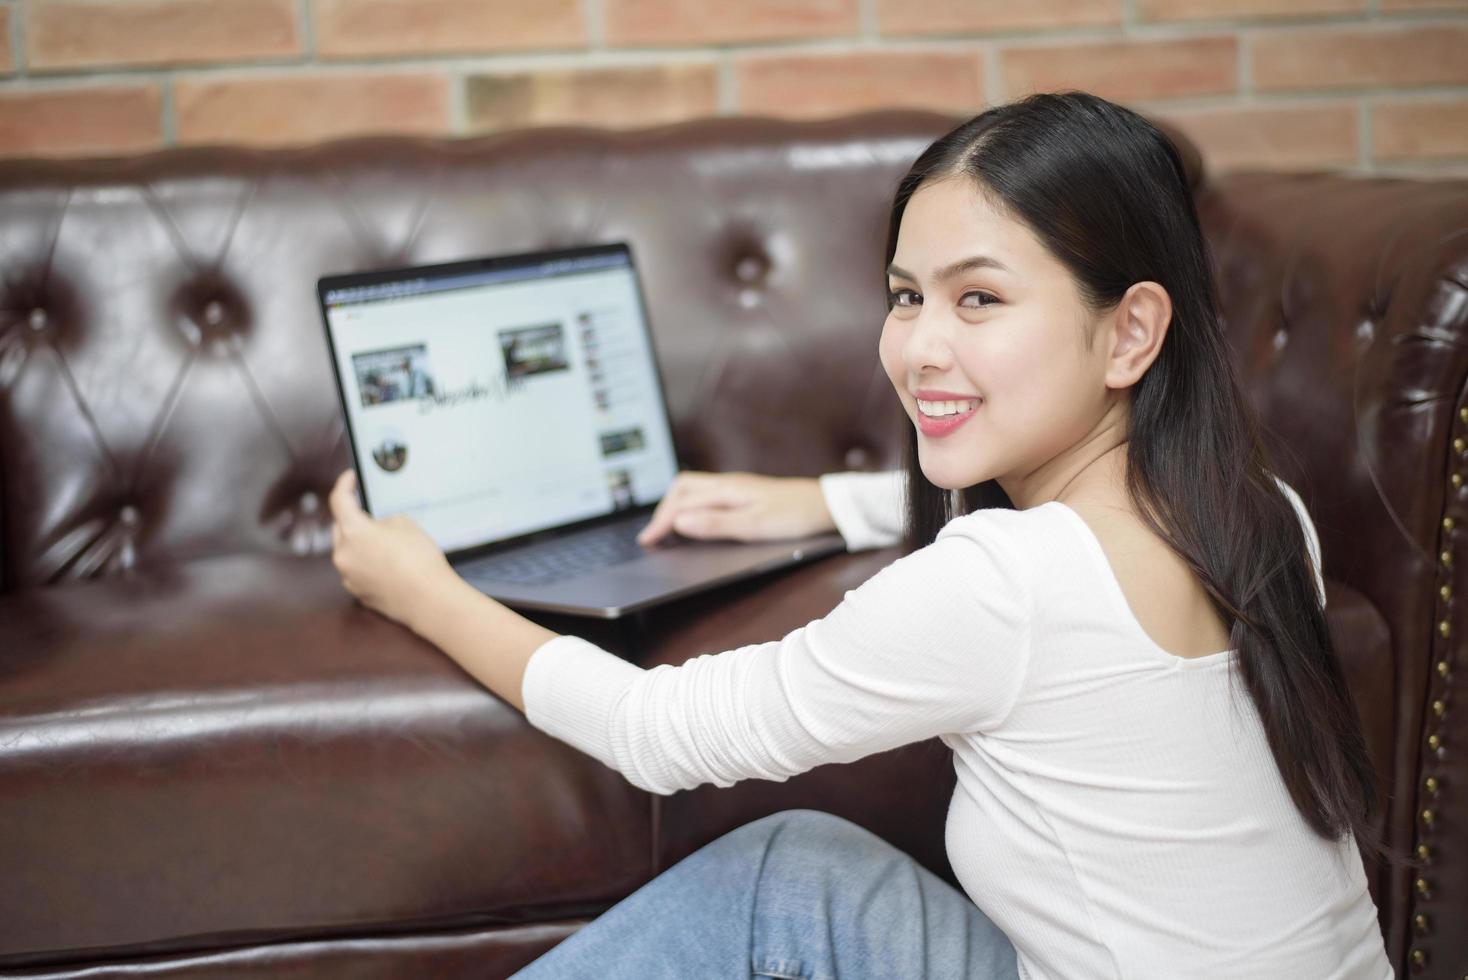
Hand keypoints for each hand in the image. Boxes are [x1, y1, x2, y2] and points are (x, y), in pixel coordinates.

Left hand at [328, 469, 455, 628]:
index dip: (343, 485)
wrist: (430, 599)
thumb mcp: (405, 523)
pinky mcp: (358, 594)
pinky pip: (357, 572)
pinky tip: (388, 567)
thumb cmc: (419, 559)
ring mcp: (349, 578)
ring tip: (387, 546)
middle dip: (353, 520)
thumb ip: (383, 521)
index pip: (338, 501)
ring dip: (360, 546)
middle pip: (340, 529)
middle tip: (372, 516)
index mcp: (353, 532)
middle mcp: (343, 555)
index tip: (349, 478)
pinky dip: (367, 566)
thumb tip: (377, 531)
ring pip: (349, 553)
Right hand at [636, 471, 835, 546]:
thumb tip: (679, 522)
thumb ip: (715, 524)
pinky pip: (706, 494)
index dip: (660, 522)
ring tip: (667, 528)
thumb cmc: (794, 516)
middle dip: (662, 510)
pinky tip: (695, 520)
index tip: (647, 541)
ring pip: (693, 489)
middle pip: (682, 489)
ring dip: (675, 506)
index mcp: (726, 490)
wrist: (825, 505)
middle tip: (653, 536)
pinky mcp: (743, 493)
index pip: (681, 503)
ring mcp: (735, 486)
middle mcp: (727, 484)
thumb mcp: (754, 526)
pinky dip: (691, 506)